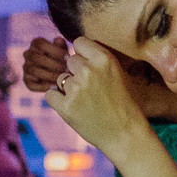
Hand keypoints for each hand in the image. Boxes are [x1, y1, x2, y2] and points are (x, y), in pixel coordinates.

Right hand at [22, 36, 68, 91]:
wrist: (58, 73)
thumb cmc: (62, 59)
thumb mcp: (63, 51)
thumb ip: (61, 46)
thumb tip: (59, 40)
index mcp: (36, 43)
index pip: (41, 44)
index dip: (55, 51)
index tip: (68, 58)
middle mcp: (28, 54)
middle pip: (36, 58)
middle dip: (54, 65)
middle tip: (67, 71)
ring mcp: (26, 67)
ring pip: (34, 70)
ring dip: (50, 75)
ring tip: (63, 79)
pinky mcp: (27, 81)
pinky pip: (33, 84)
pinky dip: (44, 86)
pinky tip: (56, 87)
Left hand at [44, 36, 150, 161]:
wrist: (126, 135)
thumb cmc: (125, 104)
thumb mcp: (119, 73)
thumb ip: (98, 60)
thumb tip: (74, 49)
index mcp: (104, 58)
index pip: (78, 42)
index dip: (82, 55)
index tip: (89, 66)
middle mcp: (88, 70)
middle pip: (70, 61)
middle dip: (76, 73)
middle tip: (91, 89)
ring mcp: (76, 88)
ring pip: (60, 78)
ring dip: (68, 88)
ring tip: (86, 101)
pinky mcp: (66, 107)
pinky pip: (50, 95)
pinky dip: (58, 101)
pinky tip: (74, 108)